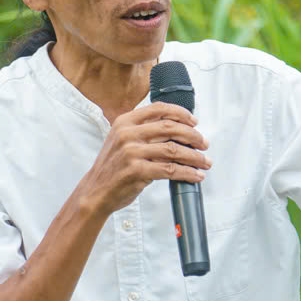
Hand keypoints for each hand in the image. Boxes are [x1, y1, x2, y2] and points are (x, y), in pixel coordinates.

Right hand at [78, 102, 209, 217]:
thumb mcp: (121, 140)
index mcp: (125, 122)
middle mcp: (127, 134)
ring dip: (194, 156)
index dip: (181, 113)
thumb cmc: (113, 167)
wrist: (95, 191)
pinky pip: (170, 170)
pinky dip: (187, 173)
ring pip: (174, 150)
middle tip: (204, 143)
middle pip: (170, 128)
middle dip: (193, 136)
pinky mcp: (137, 171)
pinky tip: (195, 175)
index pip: (159, 109)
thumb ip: (143, 131)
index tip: (194, 121)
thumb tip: (178, 130)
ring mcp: (131, 152)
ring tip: (205, 161)